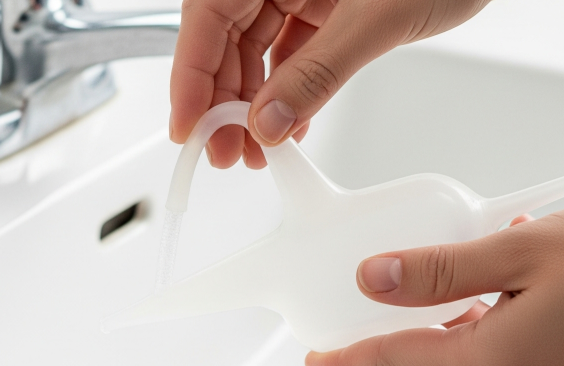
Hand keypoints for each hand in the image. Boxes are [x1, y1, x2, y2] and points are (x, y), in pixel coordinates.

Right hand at [170, 0, 490, 168]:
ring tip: (259, 150)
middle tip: (227, 152)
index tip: (188, 128)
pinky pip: (291, 49)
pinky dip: (289, 89)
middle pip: (225, 37)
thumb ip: (317, 75)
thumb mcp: (375, 18)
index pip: (206, 16)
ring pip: (255, 48)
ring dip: (254, 102)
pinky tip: (291, 124)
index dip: (190, 77)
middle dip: (223, 100)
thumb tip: (270, 124)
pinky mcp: (326, 1)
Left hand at [304, 203, 563, 365]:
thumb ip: (440, 270)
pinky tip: (504, 283)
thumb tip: (375, 279)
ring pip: (464, 359)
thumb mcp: (522, 250)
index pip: (394, 364)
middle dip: (398, 331)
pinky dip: (487, 324)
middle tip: (377, 294)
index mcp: (494, 362)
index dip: (347, 362)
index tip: (314, 362)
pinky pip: (502, 357)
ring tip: (461, 268)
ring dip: (450, 320)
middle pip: (426, 364)